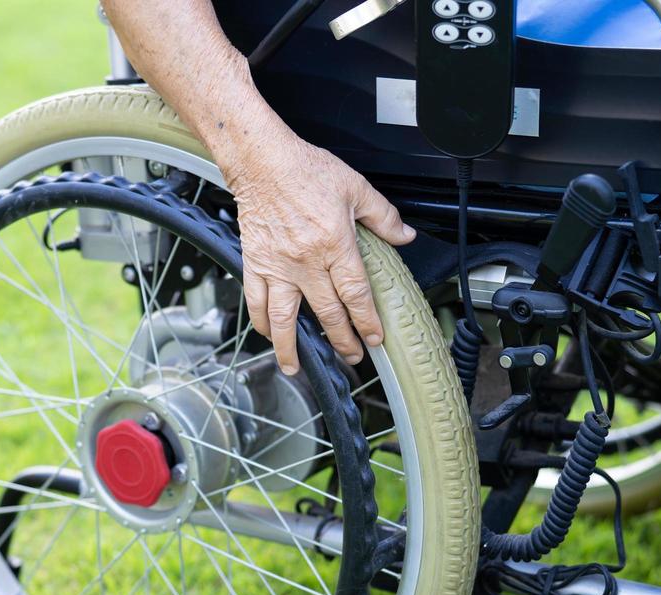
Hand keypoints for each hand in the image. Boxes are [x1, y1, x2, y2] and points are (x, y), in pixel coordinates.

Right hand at [223, 130, 415, 374]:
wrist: (262, 161)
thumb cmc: (305, 170)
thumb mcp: (355, 188)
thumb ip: (383, 216)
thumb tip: (404, 236)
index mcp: (334, 244)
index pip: (355, 294)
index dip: (366, 321)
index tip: (374, 339)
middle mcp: (306, 262)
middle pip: (326, 312)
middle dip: (341, 340)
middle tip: (351, 357)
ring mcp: (277, 266)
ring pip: (284, 317)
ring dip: (290, 346)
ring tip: (295, 366)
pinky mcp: (255, 263)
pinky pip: (256, 300)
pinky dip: (260, 321)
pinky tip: (267, 334)